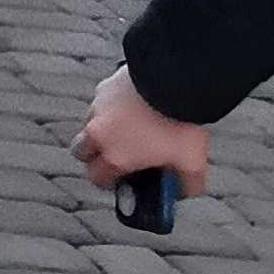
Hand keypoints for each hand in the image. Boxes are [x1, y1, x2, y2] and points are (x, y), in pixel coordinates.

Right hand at [75, 69, 212, 197]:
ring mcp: (99, 108)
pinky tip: (135, 103)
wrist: (176, 82)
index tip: (121, 178)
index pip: (97, 178)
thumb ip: (187, 183)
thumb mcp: (192, 161)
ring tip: (130, 125)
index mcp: (115, 157)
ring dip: (103, 128)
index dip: (108, 181)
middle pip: (80, 151)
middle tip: (115, 154)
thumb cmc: (180, 123)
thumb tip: (187, 192)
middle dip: (93, 155)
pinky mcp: (105, 86)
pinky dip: (113, 105)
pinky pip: (102, 100)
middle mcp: (99, 134)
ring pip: (90, 123)